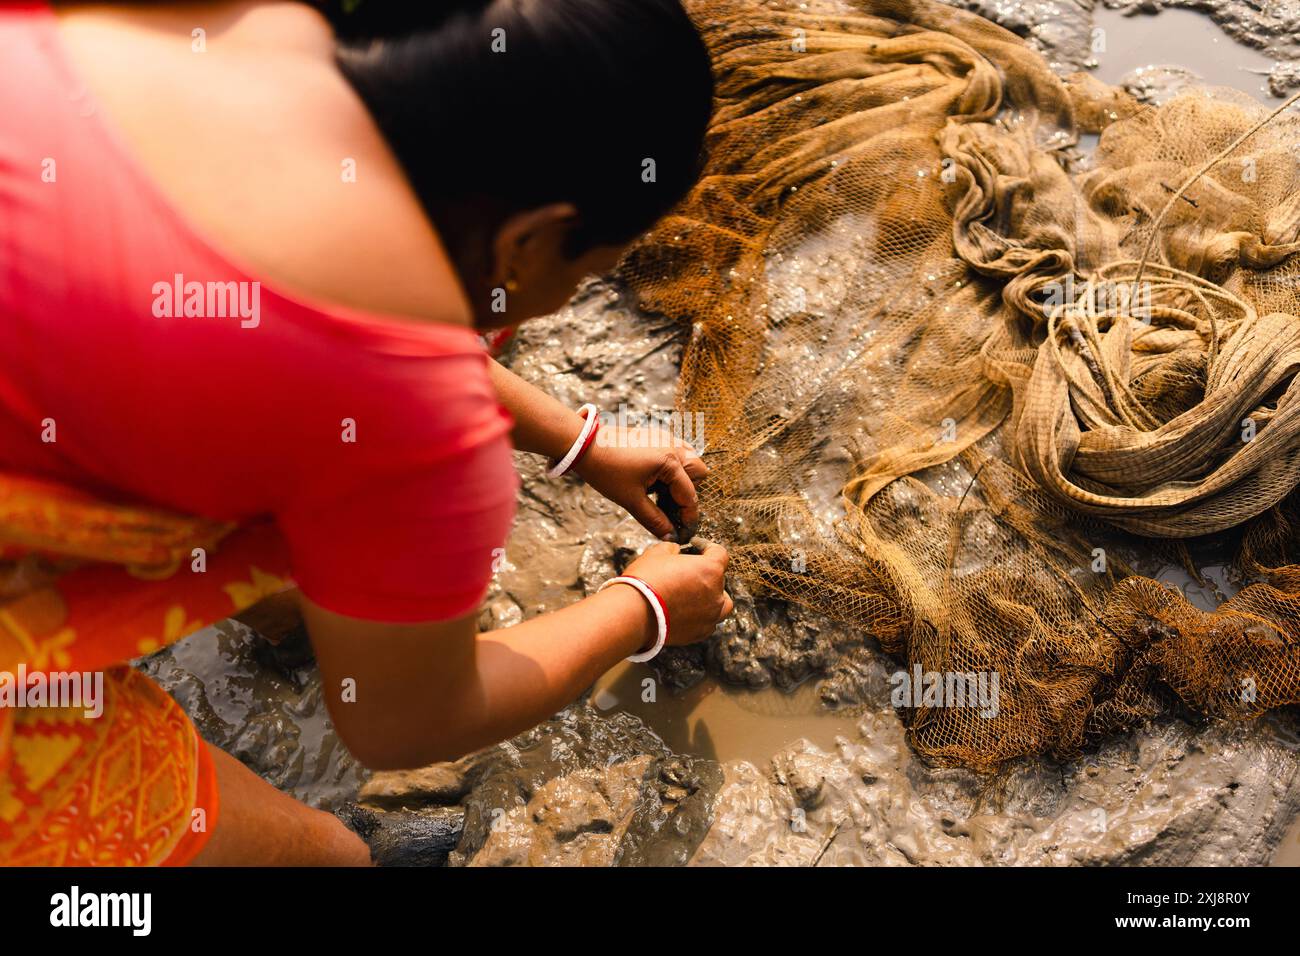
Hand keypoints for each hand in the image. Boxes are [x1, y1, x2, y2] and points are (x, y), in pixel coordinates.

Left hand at [575, 426, 707, 539]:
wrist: (585, 445)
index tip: (684, 531)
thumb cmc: (606, 470)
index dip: (688, 516)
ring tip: (661, 493)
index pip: (689, 494)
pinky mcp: (656, 435)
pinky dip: (674, 467)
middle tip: (671, 508)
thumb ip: (654, 520)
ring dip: (683, 478)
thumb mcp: (631, 500)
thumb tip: (669, 535)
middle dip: (689, 493)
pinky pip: (677, 451)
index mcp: (670, 462)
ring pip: (690, 460)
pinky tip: (655, 479)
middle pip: (698, 472)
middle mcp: (673, 446)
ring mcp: (665, 438)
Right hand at [620, 541, 731, 645]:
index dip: (706, 546)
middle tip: (687, 571)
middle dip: (705, 573)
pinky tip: (685, 611)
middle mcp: (716, 594)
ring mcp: (710, 616)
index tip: (694, 546)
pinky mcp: (700, 633)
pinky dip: (701, 616)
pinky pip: (708, 621)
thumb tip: (676, 551)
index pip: (719, 553)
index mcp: (710, 570)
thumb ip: (673, 549)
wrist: (635, 614)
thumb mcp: (657, 553)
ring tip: (694, 594)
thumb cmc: (646, 580)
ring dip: (712, 597)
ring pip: (721, 604)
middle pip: (719, 579)